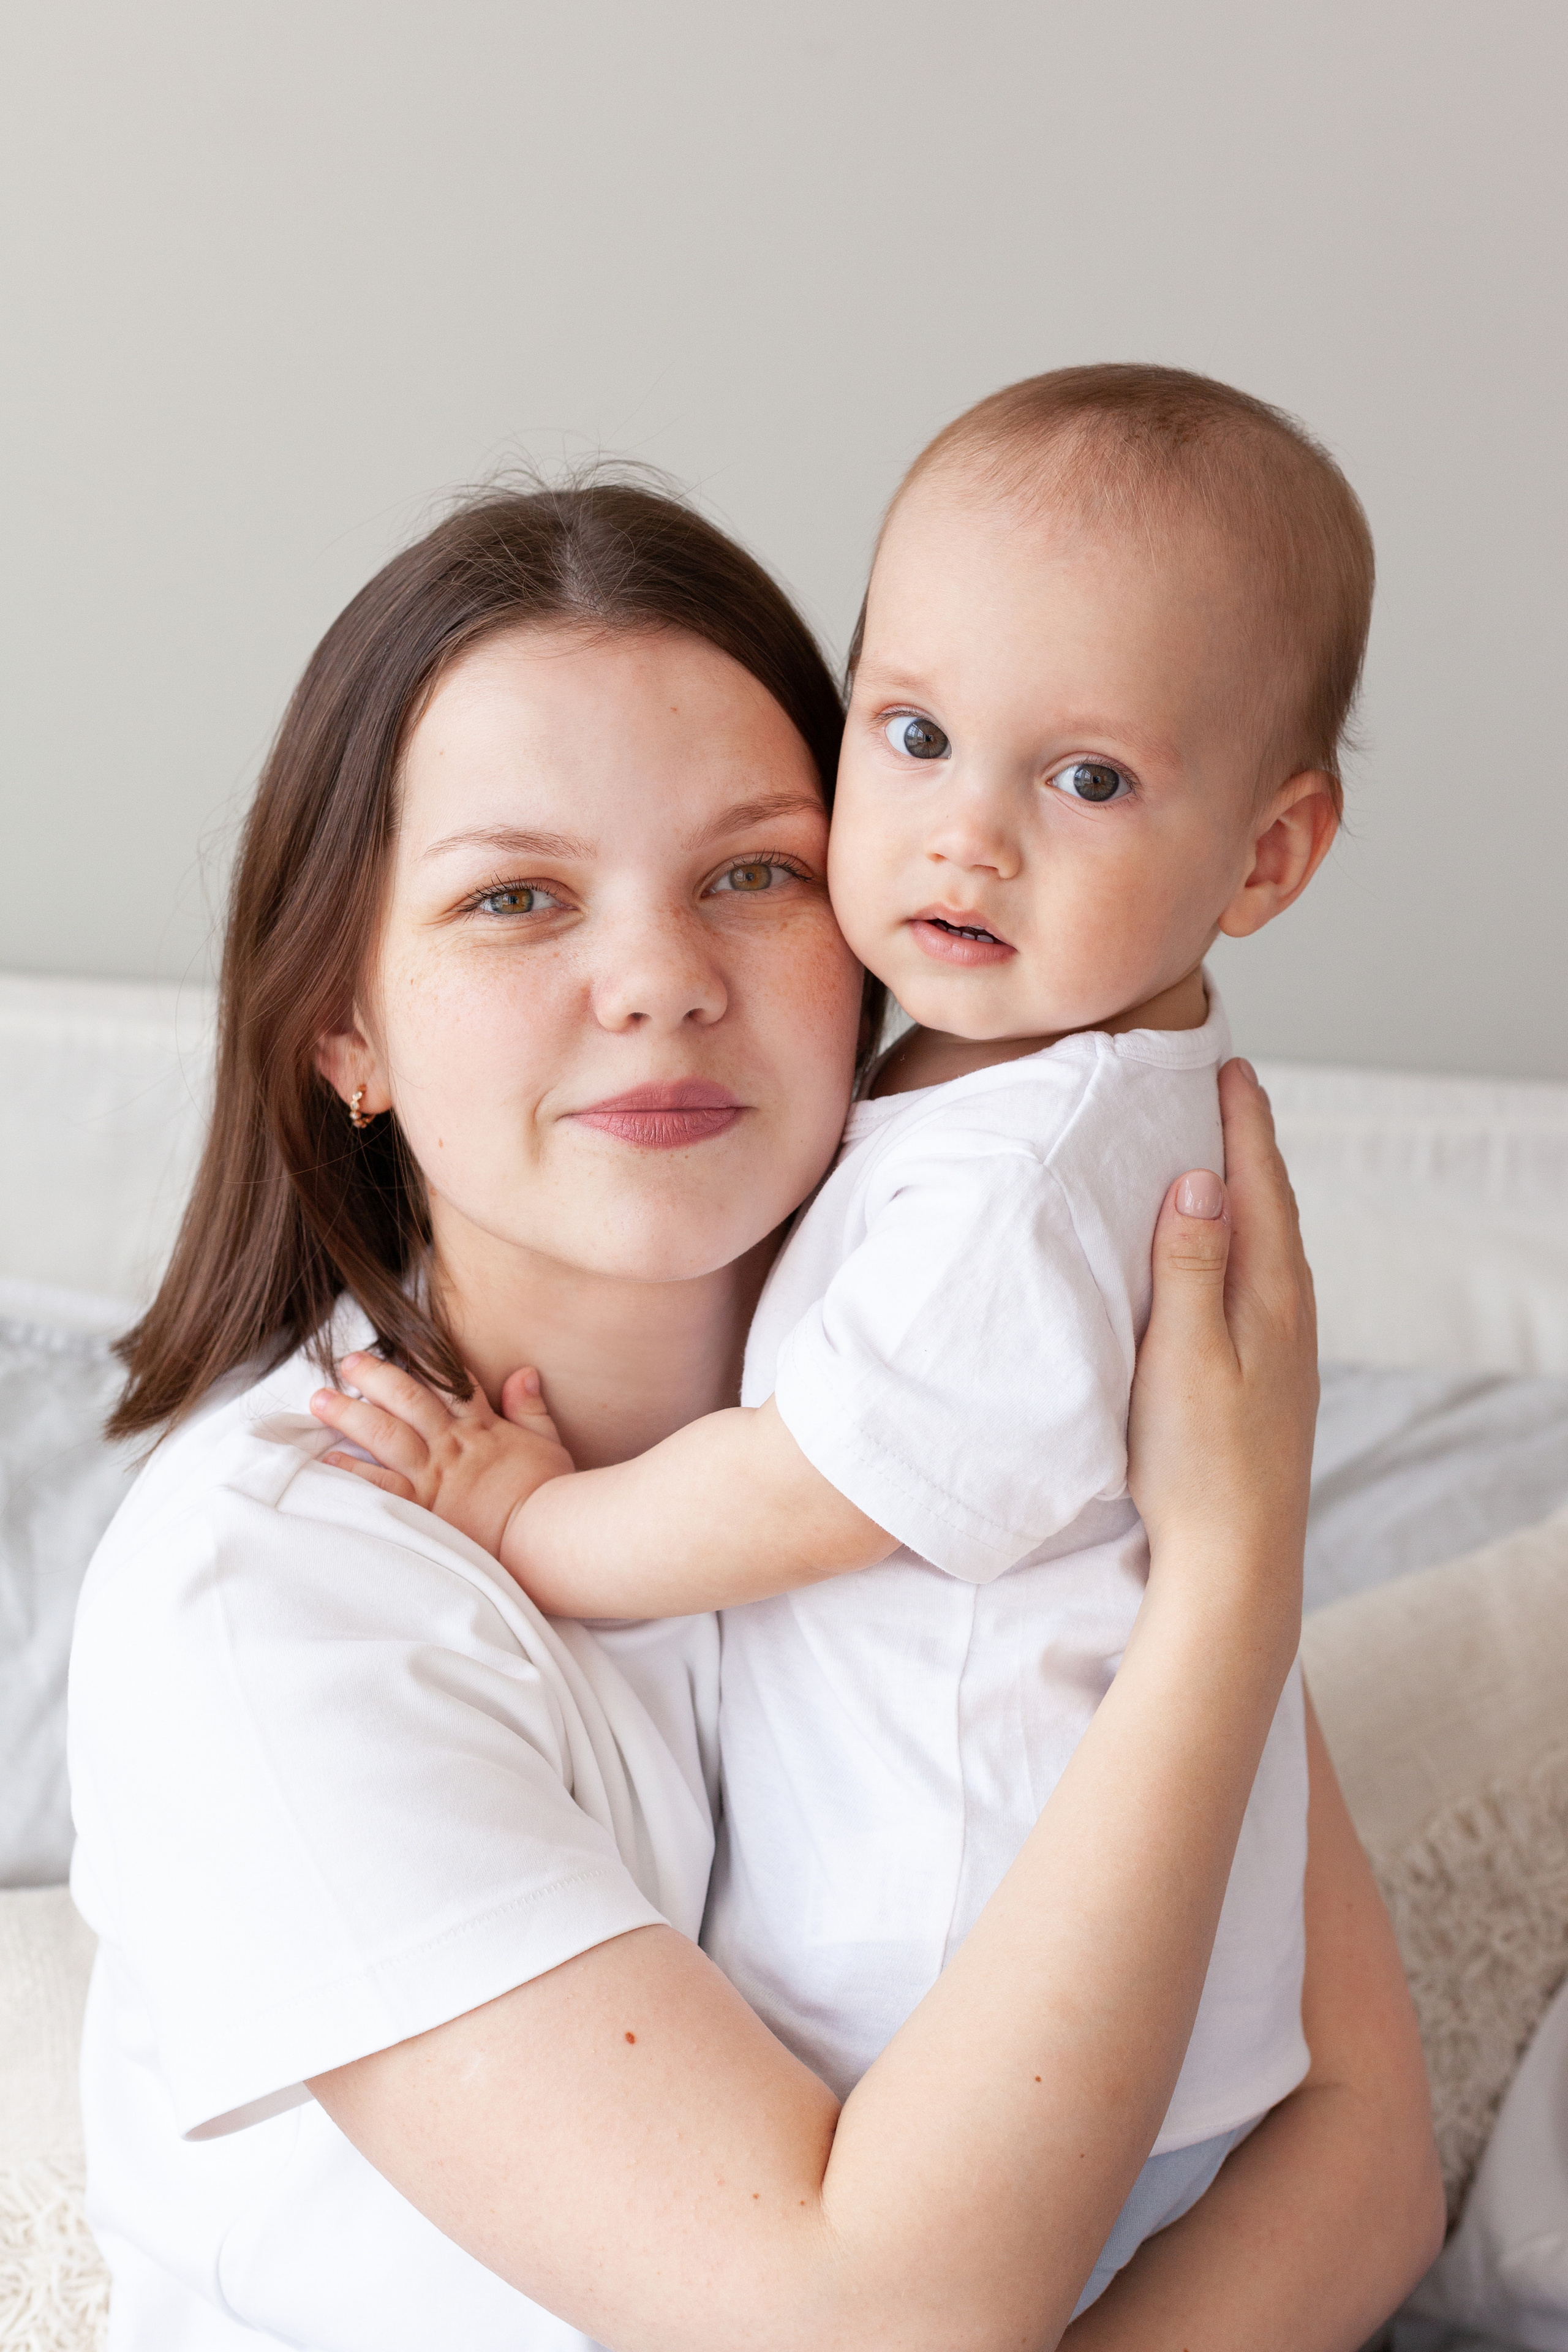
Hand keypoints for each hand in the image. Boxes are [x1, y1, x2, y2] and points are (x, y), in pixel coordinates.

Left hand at [310, 1352, 574, 1571]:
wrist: (542, 1534)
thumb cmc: (550, 1495)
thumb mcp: (549, 1444)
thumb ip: (531, 1408)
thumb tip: (523, 1373)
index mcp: (480, 1428)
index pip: (449, 1383)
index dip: (423, 1360)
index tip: (399, 1344)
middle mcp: (450, 1445)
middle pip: (407, 1398)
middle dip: (374, 1376)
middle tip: (347, 1361)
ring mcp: (432, 1475)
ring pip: (383, 1434)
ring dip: (349, 1414)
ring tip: (320, 1399)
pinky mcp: (420, 1508)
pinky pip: (377, 1484)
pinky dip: (351, 1471)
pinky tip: (327, 1459)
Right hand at [1129, 1058, 1317, 1584]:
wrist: (1236, 1560)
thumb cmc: (1198, 1463)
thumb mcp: (1183, 1354)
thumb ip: (1191, 1264)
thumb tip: (1201, 1179)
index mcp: (1270, 1295)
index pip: (1259, 1185)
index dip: (1243, 1122)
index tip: (1228, 1065)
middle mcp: (1288, 1312)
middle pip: (1272, 1206)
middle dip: (1250, 1144)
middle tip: (1226, 1087)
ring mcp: (1284, 1347)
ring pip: (1268, 1245)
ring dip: (1246, 1193)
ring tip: (1218, 1155)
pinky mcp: (1268, 1377)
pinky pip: (1257, 1281)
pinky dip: (1240, 1242)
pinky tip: (1219, 1254)